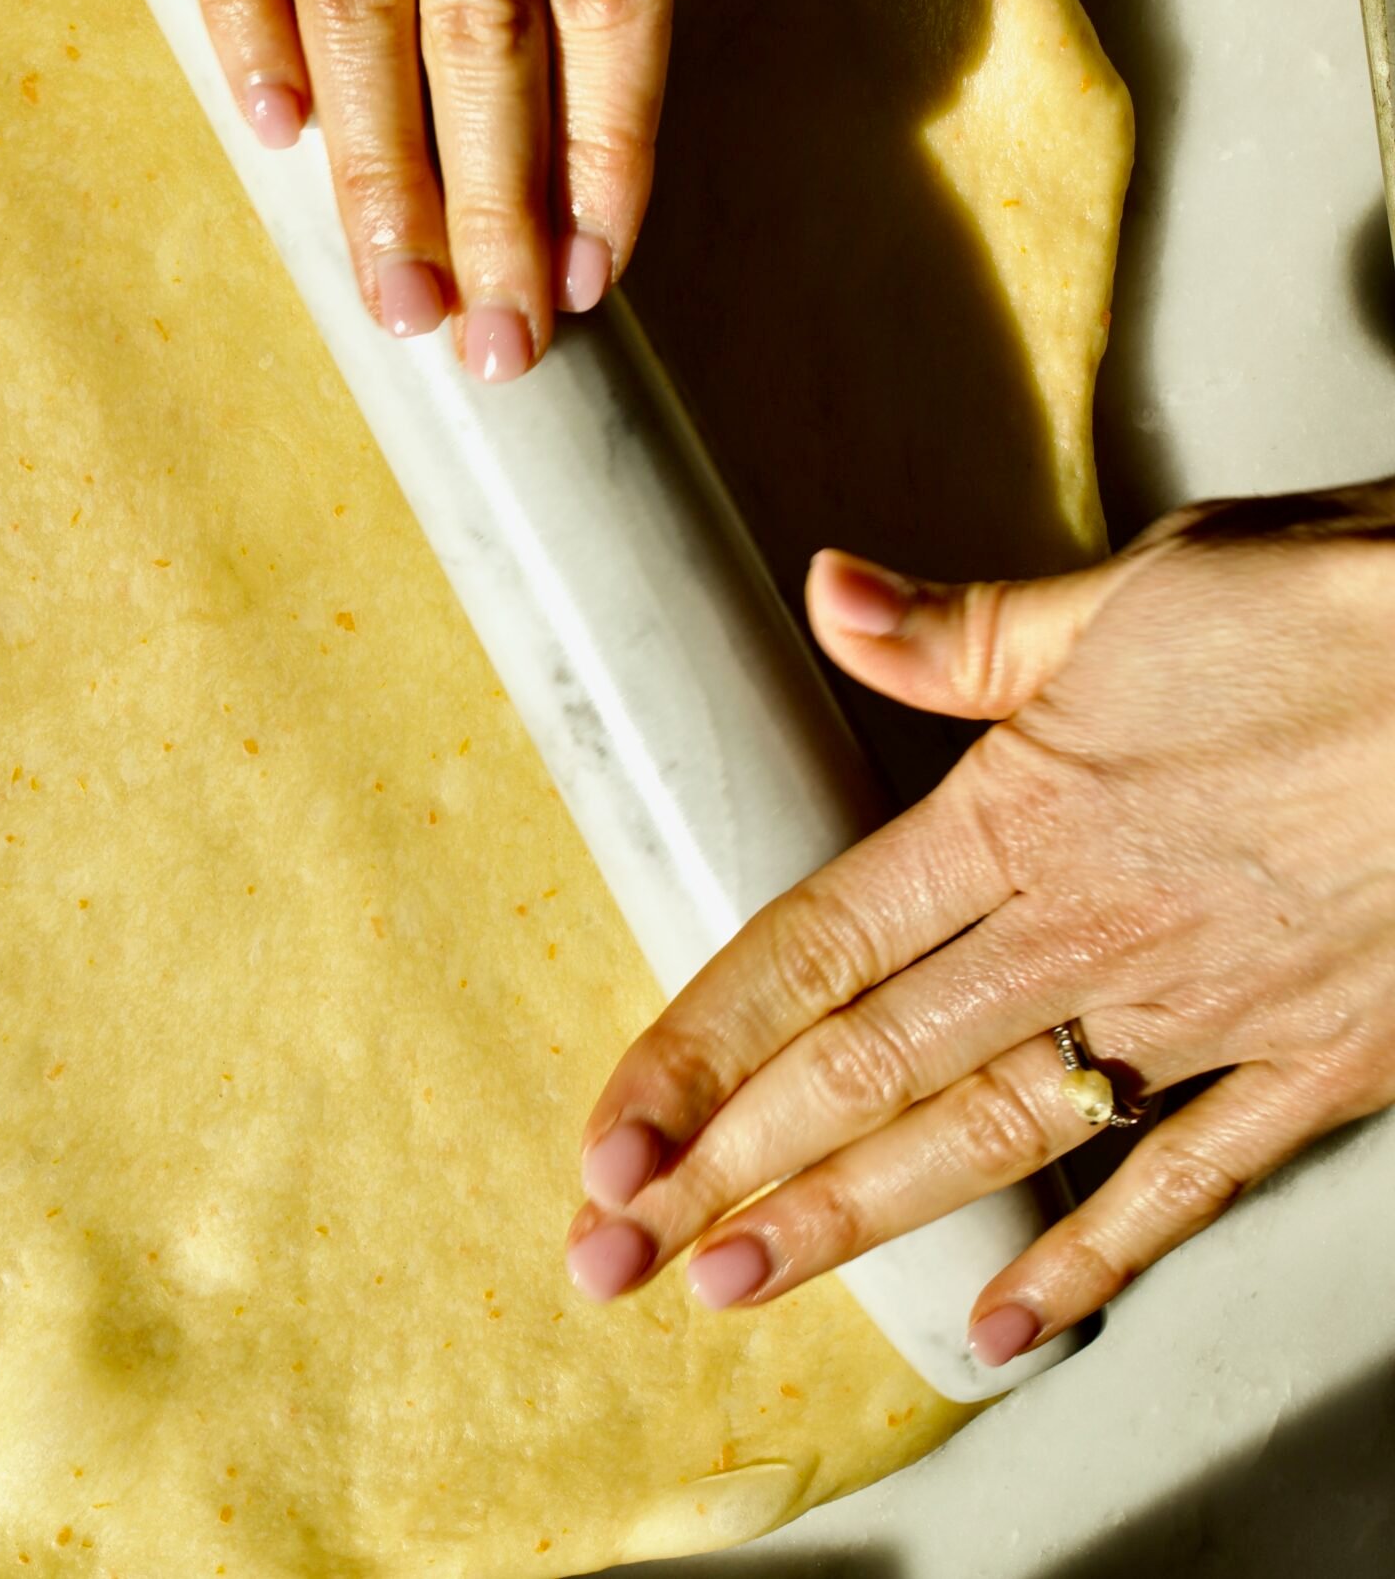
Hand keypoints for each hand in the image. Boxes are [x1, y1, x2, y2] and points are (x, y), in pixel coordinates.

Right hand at [174, 0, 671, 380]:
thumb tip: (562, 123)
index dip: (607, 138)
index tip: (587, 272)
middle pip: (486, 28)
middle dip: (495, 206)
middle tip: (500, 342)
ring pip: (359, 5)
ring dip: (380, 174)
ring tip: (400, 300)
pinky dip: (248, 28)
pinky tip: (276, 134)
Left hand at [564, 479, 1394, 1366]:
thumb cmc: (1358, 613)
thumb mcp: (1140, 593)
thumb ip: (968, 633)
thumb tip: (828, 592)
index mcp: (1018, 822)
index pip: (806, 953)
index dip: (693, 1053)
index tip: (605, 1138)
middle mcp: (1085, 939)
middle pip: (860, 1074)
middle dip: (722, 1173)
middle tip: (610, 1254)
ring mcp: (1199, 1018)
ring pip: (982, 1142)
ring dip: (843, 1222)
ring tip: (728, 1286)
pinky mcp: (1315, 1069)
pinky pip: (1181, 1188)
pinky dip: (1089, 1264)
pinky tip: (1001, 1333)